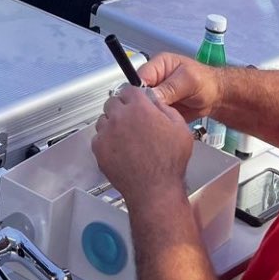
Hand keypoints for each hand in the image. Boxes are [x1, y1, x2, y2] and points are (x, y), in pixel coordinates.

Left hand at [92, 85, 194, 206]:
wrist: (155, 190)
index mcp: (139, 108)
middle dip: (121, 108)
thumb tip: (155, 100)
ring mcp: (107, 132)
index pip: (129, 89)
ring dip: (112, 124)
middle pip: (113, 101)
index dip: (134, 96)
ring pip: (104, 118)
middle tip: (131, 121)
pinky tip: (119, 149)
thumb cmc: (168, 164)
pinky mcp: (99, 148)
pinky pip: (98, 137)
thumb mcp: (180, 128)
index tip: (135, 101)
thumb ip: (165, 108)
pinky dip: (106, 140)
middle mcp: (120, 116)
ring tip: (126, 138)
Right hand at [138, 52, 220, 120]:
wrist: (217, 98)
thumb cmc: (205, 82)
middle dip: (143, 105)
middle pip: (139, 93)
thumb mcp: (188, 81)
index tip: (141, 104)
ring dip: (150, 115)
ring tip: (157, 123)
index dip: (138, 90)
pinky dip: (156, 122)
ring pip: (145, 106)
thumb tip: (150, 96)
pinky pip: (153, 116)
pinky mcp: (161, 108)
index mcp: (158, 65)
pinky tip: (160, 127)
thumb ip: (169, 88)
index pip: (140, 76)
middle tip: (150, 116)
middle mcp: (155, 80)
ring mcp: (157, 95)